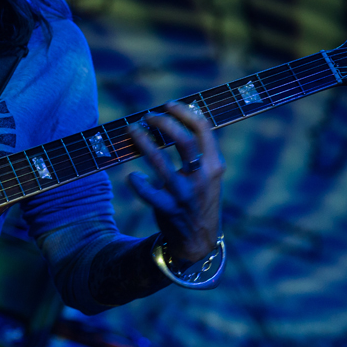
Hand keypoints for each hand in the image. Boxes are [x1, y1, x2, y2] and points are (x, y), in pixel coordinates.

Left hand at [127, 101, 224, 264]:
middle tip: (147, 116)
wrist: (198, 240)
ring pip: (160, 162)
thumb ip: (199, 152)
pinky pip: (148, 192)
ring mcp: (184, 194)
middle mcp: (201, 178)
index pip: (203, 129)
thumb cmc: (199, 199)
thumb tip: (176, 119)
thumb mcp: (208, 175)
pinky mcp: (168, 209)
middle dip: (163, 123)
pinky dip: (137, 182)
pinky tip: (132, 176)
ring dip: (143, 143)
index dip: (184, 112)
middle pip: (183, 141)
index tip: (168, 105)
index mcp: (214, 165)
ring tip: (132, 131)